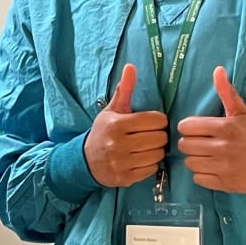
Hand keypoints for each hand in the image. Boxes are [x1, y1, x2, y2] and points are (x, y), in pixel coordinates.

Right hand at [84, 64, 168, 187]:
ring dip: (156, 150)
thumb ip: (124, 90)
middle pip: (159, 138)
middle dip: (159, 135)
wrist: (86, 160)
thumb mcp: (112, 110)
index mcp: (117, 124)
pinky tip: (142, 158)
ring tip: (147, 146)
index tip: (152, 122)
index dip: (157, 120)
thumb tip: (131, 67)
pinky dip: (151, 164)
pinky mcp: (125, 178)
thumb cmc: (103, 131)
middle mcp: (118, 144)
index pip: (155, 120)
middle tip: (150, 135)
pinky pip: (152, 169)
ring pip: (158, 154)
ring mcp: (121, 163)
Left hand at [177, 67, 245, 193]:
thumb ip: (227, 93)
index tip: (198, 130)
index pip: (186, 126)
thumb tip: (217, 70)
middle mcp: (222, 147)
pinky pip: (198, 179)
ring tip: (207, 156)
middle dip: (191, 143)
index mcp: (225, 127)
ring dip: (195, 159)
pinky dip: (202, 174)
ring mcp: (223, 167)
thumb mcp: (244, 113)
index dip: (189, 127)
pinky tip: (213, 168)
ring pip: (189, 162)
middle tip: (202, 143)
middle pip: (184, 145)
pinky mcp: (225, 184)